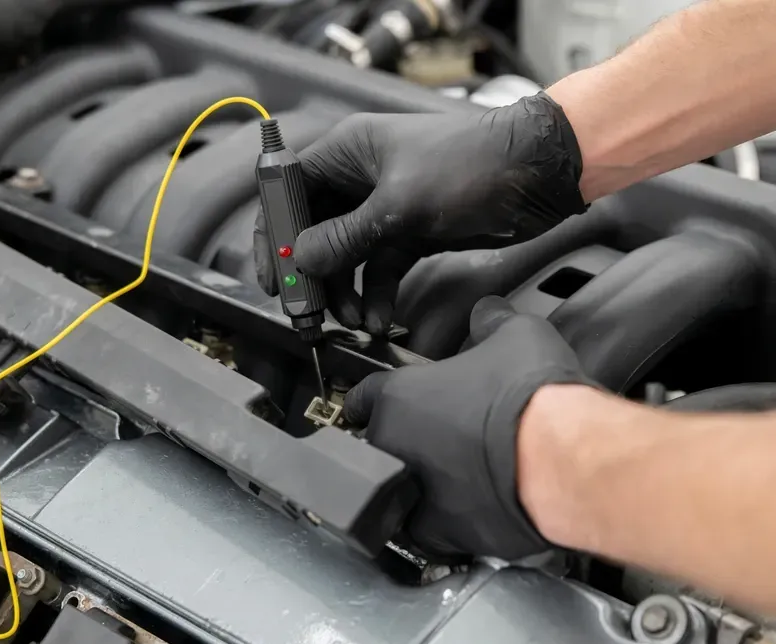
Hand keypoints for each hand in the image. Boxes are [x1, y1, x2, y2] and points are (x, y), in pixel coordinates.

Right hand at [254, 92, 586, 334]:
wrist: (538, 174)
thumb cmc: (470, 166)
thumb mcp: (400, 205)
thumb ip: (346, 237)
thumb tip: (303, 260)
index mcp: (346, 153)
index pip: (288, 190)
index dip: (275, 232)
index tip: (274, 275)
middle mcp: (358, 179)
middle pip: (314, 231)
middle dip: (312, 275)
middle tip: (310, 314)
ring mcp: (383, 209)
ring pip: (345, 257)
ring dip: (345, 292)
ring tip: (353, 323)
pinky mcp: (408, 234)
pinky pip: (379, 270)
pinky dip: (377, 295)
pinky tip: (379, 319)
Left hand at [344, 296, 597, 559]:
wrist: (561, 458)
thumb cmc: (531, 395)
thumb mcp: (514, 334)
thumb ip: (490, 321)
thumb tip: (488, 312)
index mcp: (398, 398)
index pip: (361, 398)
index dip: (370, 399)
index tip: (373, 404)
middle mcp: (394, 449)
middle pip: (378, 448)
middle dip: (401, 444)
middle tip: (437, 439)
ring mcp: (414, 497)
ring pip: (400, 495)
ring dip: (418, 487)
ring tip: (453, 479)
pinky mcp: (446, 536)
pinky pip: (435, 532)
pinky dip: (450, 523)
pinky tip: (474, 511)